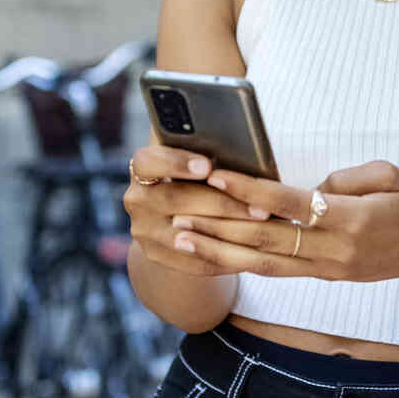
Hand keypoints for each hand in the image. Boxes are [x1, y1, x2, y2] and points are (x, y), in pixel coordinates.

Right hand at [123, 142, 271, 278]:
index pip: (148, 162)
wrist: (170, 212)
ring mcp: (144, 230)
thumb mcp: (192, 154)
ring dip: (228, 234)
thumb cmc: (194, 173)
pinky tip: (252, 251)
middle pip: (174, 200)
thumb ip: (202, 145)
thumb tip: (236, 137)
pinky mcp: (156, 255)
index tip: (206, 166)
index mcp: (143, 167)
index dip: (176, 163)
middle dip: (220, 203)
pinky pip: (193, 261)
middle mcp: (137, 198)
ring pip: (186, 235)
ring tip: (261, 230)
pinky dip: (224, 257)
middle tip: (259, 207)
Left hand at [175, 160, 398, 283]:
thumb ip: (345, 177)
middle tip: (179, 215)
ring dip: (218, 252)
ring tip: (181, 239)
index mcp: (350, 220)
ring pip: (263, 264)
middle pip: (267, 240)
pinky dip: (239, 263)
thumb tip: (305, 188)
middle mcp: (333, 251)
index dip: (252, 192)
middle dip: (219, 227)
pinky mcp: (320, 277)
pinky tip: (211, 254)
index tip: (217, 177)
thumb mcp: (389, 175)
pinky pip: (273, 272)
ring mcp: (325, 269)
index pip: (290, 205)